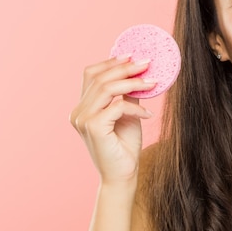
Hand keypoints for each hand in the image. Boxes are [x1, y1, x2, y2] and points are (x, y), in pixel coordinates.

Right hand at [69, 55, 156, 184]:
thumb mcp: (127, 114)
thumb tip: (139, 71)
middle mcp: (78, 112)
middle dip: (126, 68)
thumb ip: (127, 95)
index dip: (110, 62)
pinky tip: (148, 113)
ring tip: (153, 83)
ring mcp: (83, 119)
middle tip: (147, 63)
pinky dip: (136, 107)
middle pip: (99, 78)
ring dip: (133, 83)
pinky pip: (118, 106)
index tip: (131, 55)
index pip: (90, 74)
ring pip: (107, 88)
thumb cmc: (125, 146)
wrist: (123, 175)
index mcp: (83, 107)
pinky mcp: (93, 127)